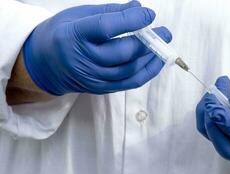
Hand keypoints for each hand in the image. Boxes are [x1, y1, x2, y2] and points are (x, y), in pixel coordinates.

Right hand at [23, 1, 171, 94]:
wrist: (45, 64)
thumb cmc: (64, 34)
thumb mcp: (79, 15)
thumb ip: (110, 12)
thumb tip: (138, 8)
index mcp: (73, 35)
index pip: (106, 28)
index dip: (131, 20)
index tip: (148, 14)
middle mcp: (82, 59)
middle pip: (122, 53)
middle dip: (148, 42)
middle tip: (164, 32)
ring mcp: (92, 77)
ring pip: (129, 70)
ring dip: (150, 58)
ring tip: (163, 45)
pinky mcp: (100, 88)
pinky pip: (129, 83)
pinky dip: (147, 72)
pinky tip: (156, 61)